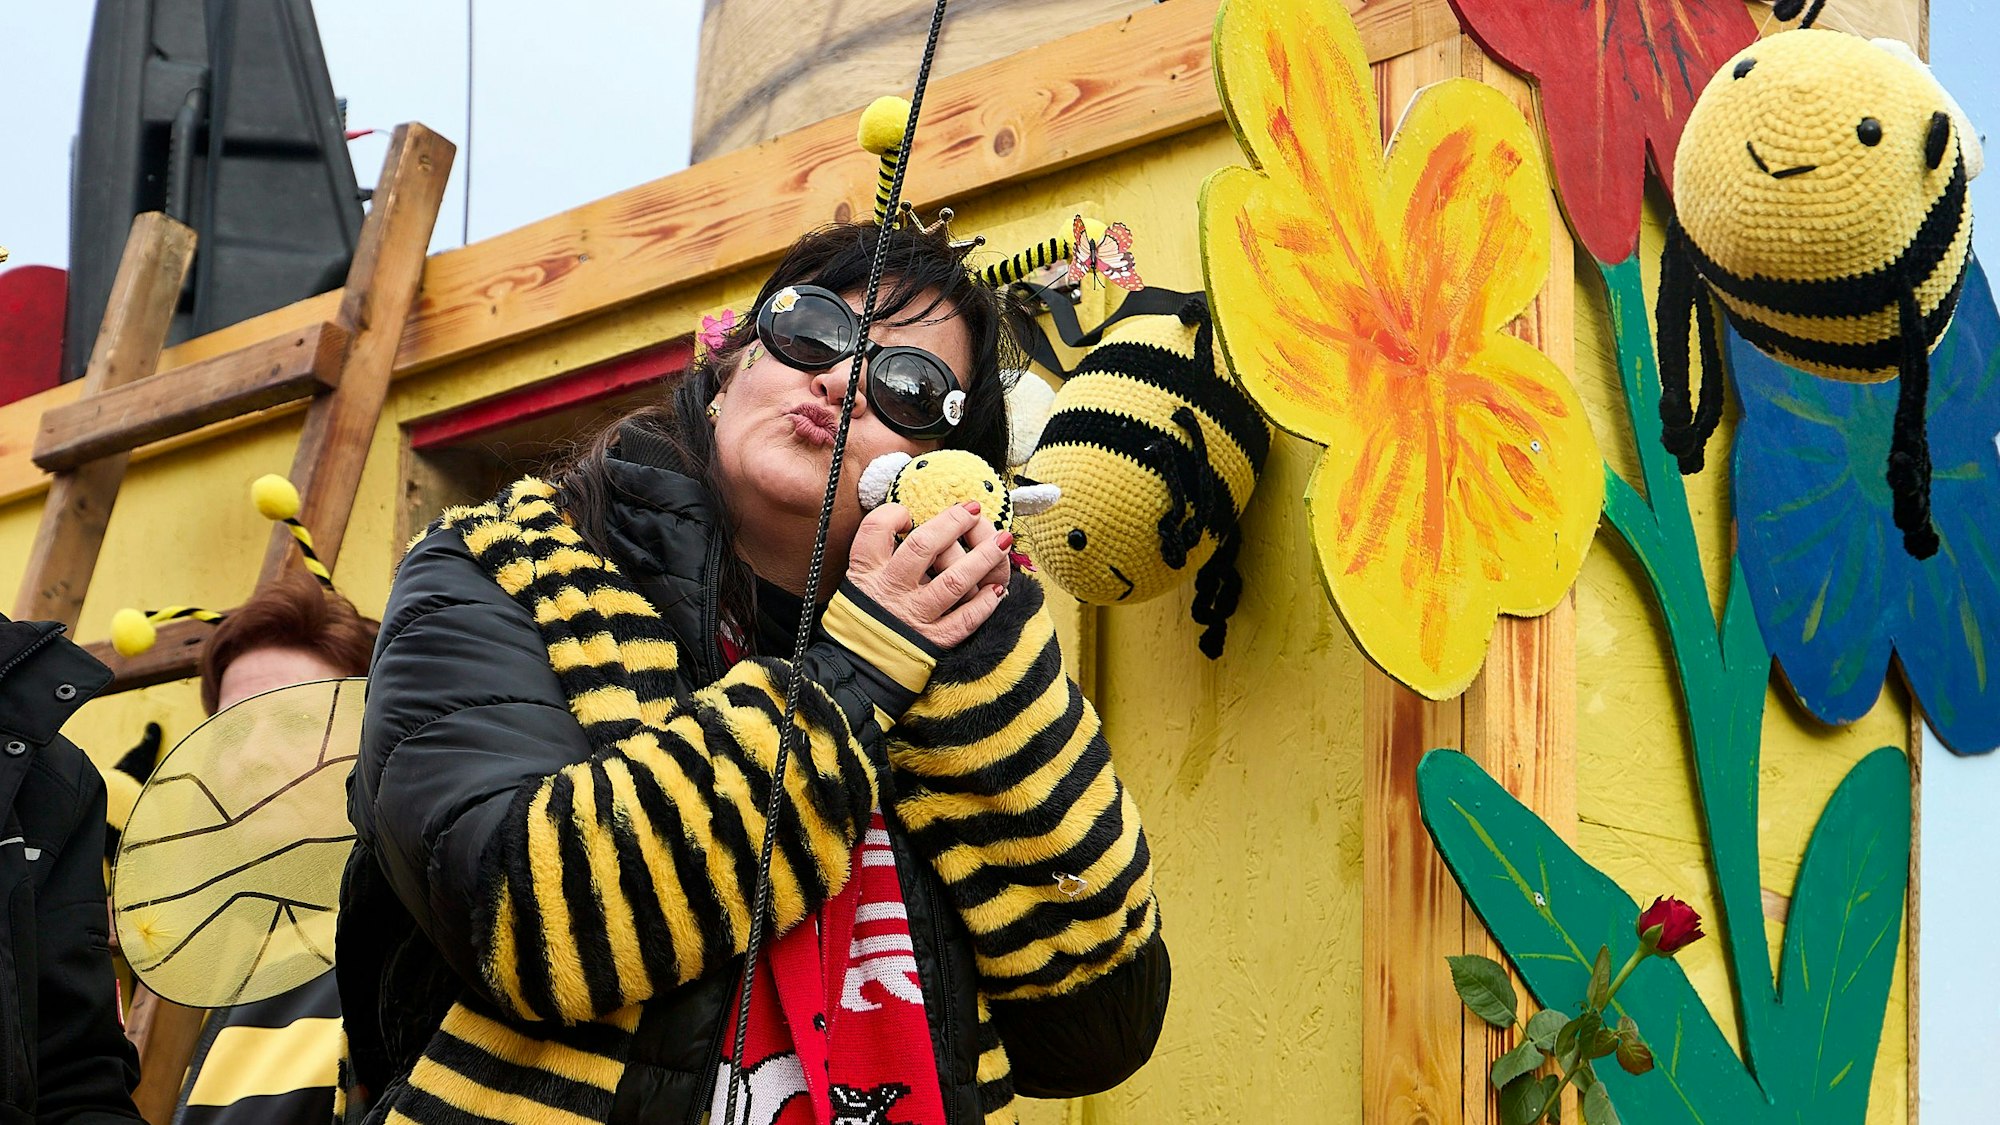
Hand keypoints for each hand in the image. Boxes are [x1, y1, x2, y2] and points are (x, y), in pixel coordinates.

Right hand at [847, 502, 1013, 647]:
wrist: (858, 667)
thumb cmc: (865, 617)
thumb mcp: (858, 581)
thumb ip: (879, 553)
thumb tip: (909, 522)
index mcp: (868, 572)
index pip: (876, 530)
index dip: (894, 514)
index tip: (909, 513)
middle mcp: (891, 590)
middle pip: (923, 547)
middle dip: (953, 523)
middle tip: (973, 510)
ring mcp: (914, 615)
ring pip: (953, 581)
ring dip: (983, 558)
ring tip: (1002, 540)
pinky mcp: (932, 640)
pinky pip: (964, 620)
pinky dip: (983, 604)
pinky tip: (997, 589)